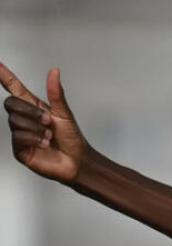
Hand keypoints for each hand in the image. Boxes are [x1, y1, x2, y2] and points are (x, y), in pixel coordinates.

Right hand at [1, 64, 91, 183]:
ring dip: (36, 128)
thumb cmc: (72, 139)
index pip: (14, 88)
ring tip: (49, 136)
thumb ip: (56, 93)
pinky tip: (44, 144)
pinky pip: (17, 137)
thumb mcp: (64, 114)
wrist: (77, 162)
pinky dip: (33, 138)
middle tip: (49, 121)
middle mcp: (24, 119)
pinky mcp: (19, 149)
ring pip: (14, 121)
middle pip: (10, 103)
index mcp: (34, 107)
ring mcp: (20, 134)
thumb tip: (54, 71)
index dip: (4, 76)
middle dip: (30, 111)